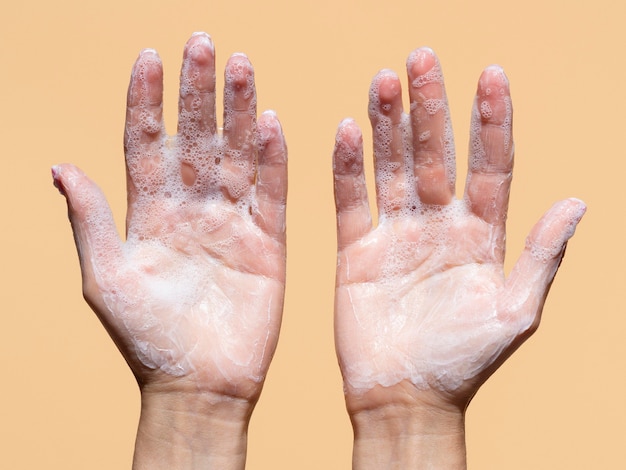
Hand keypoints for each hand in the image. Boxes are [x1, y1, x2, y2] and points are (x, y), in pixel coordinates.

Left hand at [53, 32, 286, 404]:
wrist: (199, 386)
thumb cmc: (146, 339)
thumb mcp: (105, 278)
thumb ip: (90, 220)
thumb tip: (60, 167)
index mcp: (147, 215)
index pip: (147, 144)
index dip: (147, 101)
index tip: (149, 58)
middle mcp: (189, 210)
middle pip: (194, 138)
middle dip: (197, 92)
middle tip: (203, 45)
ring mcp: (230, 223)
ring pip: (235, 155)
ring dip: (239, 112)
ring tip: (241, 67)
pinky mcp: (266, 242)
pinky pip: (271, 192)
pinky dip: (274, 158)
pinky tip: (272, 122)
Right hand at [333, 47, 583, 421]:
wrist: (405, 399)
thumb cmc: (463, 363)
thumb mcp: (515, 313)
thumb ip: (542, 257)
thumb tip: (578, 202)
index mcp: (482, 236)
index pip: (490, 165)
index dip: (491, 121)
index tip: (491, 75)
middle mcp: (440, 225)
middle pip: (437, 154)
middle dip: (432, 106)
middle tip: (422, 59)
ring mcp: (397, 234)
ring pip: (392, 167)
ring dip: (388, 124)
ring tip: (384, 80)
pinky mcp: (358, 250)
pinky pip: (351, 200)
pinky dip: (347, 168)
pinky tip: (347, 131)